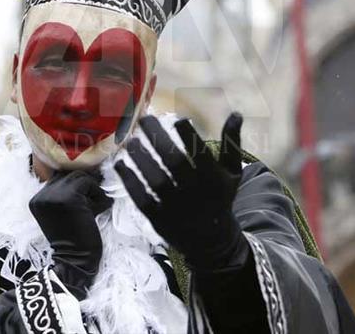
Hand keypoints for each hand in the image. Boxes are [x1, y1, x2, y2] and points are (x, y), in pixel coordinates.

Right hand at [28, 170, 111, 299]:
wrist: (75, 262)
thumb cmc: (74, 240)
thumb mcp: (63, 214)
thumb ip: (64, 195)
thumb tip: (86, 174)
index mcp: (36, 200)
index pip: (58, 178)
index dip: (75, 186)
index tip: (85, 201)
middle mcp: (42, 195)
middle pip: (69, 174)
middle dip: (85, 186)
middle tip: (92, 205)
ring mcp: (53, 195)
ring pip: (79, 176)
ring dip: (92, 190)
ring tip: (94, 209)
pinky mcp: (69, 197)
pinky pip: (88, 183)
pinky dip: (97, 195)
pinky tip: (97, 211)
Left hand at [114, 113, 247, 272]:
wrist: (212, 241)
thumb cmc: (220, 197)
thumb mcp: (232, 172)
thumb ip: (231, 143)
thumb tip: (235, 113)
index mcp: (213, 179)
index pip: (200, 153)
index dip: (188, 135)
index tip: (176, 118)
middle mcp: (194, 192)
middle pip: (172, 161)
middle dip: (157, 138)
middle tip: (144, 119)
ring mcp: (175, 206)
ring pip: (154, 179)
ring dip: (140, 158)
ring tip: (130, 141)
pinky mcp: (159, 219)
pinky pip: (141, 198)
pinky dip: (129, 181)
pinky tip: (120, 164)